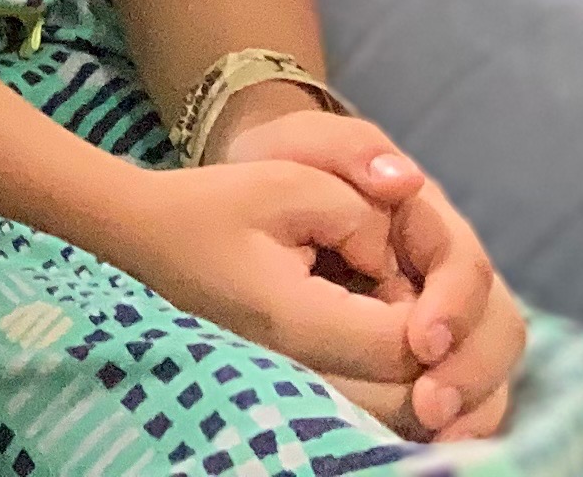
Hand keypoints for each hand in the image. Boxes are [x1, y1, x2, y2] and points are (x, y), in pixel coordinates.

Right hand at [91, 159, 414, 394]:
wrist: (148, 234)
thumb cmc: (212, 206)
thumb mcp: (289, 184)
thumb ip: (363, 218)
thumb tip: (397, 261)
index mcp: (302, 321)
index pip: (406, 344)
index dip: (434, 310)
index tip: (413, 263)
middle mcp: (305, 368)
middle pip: (408, 386)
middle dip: (428, 335)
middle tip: (404, 275)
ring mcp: (302, 381)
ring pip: (394, 398)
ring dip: (409, 351)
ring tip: (386, 291)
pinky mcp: (304, 379)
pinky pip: (371, 389)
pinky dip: (389, 360)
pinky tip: (372, 311)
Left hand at [214, 112, 524, 437]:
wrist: (260, 183)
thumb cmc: (287, 162)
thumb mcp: (305, 142)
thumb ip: (352, 150)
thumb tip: (404, 179)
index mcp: (429, 221)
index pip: (466, 267)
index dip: (453, 306)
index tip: (421, 343)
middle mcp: (448, 271)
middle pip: (497, 325)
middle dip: (471, 369)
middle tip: (431, 408)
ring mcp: (442, 312)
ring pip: (489, 364)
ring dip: (472, 403)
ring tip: (435, 435)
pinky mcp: (424, 350)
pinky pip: (462, 390)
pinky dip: (459, 420)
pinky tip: (433, 444)